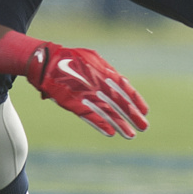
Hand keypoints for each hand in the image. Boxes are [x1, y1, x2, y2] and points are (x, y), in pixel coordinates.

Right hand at [25, 44, 148, 137]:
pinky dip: (101, 125)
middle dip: (132, 115)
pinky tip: (111, 133)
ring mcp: (87, 94)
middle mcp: (98, 84)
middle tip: (144, 127)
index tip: (145, 110)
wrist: (47, 62)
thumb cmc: (71, 59)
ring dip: (120, 124)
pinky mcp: (74, 103)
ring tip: (130, 135)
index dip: (136, 100)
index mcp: (104, 71)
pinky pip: (90, 116)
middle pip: (120, 102)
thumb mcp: (93, 59)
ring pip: (108, 112)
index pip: (125, 88)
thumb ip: (106, 70)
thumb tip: (121, 81)